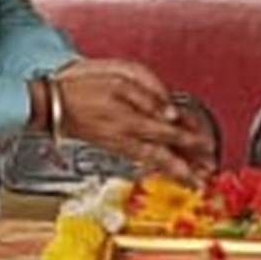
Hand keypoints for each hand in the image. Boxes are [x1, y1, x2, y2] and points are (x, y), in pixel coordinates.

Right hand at [50, 62, 211, 180]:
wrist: (52, 105)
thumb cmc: (83, 87)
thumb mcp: (119, 79)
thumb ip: (149, 96)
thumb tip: (170, 113)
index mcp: (131, 119)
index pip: (170, 132)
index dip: (191, 140)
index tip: (208, 146)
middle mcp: (126, 137)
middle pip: (164, 156)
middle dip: (188, 167)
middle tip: (207, 177)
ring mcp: (119, 145)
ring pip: (154, 162)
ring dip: (175, 172)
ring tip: (193, 180)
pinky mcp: (112, 147)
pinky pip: (141, 161)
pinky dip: (157, 167)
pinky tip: (165, 168)